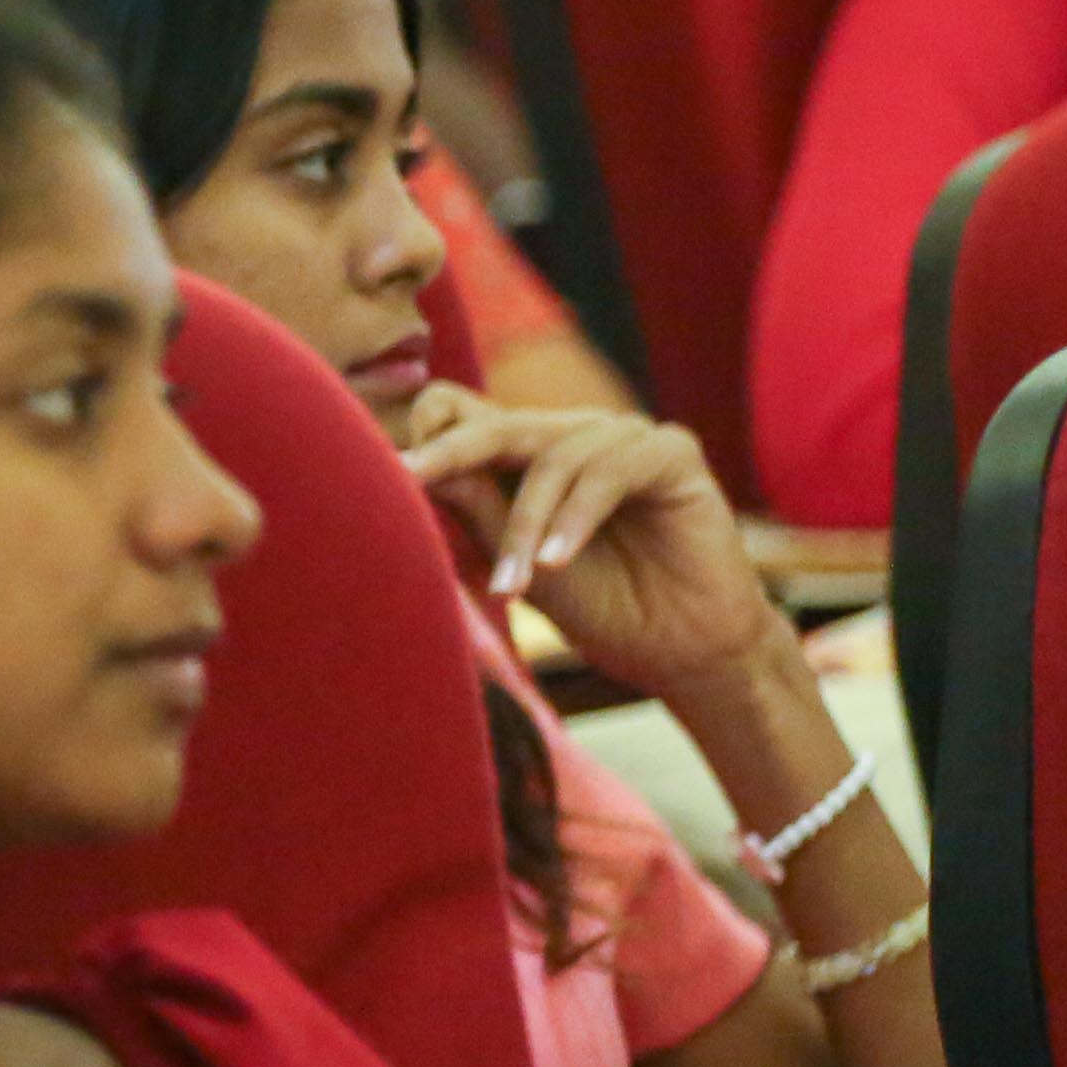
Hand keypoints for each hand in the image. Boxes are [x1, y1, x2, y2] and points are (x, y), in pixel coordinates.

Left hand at [398, 380, 784, 702]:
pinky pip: (610, 470)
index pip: (463, 414)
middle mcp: (574, 434)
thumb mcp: (516, 563)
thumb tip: (409, 466)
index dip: (427, 438)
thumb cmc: (601, 607)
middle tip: (406, 478)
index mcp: (529, 453)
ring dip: (525, 525)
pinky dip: (576, 518)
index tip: (385, 474)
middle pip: (497, 422)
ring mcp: (624, 438)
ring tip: (511, 587)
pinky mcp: (672, 453)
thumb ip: (476, 509)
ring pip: (552, 457)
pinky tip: (556, 564)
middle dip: (450, 455)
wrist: (682, 652)